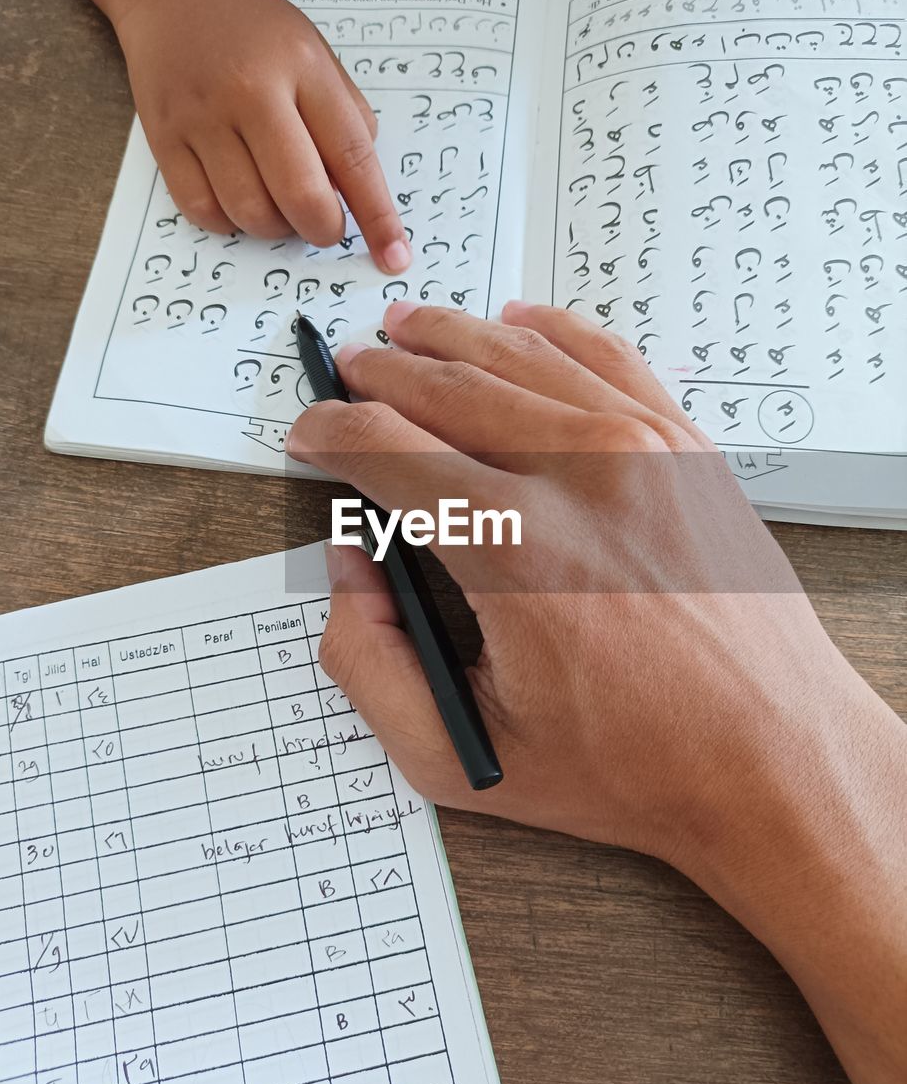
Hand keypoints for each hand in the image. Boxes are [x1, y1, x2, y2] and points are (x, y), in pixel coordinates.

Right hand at [114, 0, 410, 271]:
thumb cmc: (252, 27)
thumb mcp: (315, 54)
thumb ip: (343, 119)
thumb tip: (358, 193)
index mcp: (303, 69)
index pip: (352, 157)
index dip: (377, 216)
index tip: (393, 255)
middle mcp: (251, 92)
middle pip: (300, 196)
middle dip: (322, 229)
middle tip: (324, 223)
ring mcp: (202, 117)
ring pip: (251, 212)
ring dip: (275, 228)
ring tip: (277, 202)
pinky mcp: (163, 137)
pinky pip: (203, 210)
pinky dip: (229, 221)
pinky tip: (237, 198)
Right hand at [286, 299, 856, 869]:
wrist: (772, 757)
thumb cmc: (632, 763)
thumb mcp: (463, 755)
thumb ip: (367, 663)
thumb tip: (349, 565)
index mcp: (511, 546)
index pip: (385, 447)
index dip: (328, 434)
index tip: (310, 437)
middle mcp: (577, 474)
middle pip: (444, 385)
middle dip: (377, 374)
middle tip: (346, 372)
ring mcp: (642, 446)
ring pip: (517, 353)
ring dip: (449, 334)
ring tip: (408, 326)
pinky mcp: (685, 445)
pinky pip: (604, 354)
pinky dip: (549, 328)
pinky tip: (517, 320)